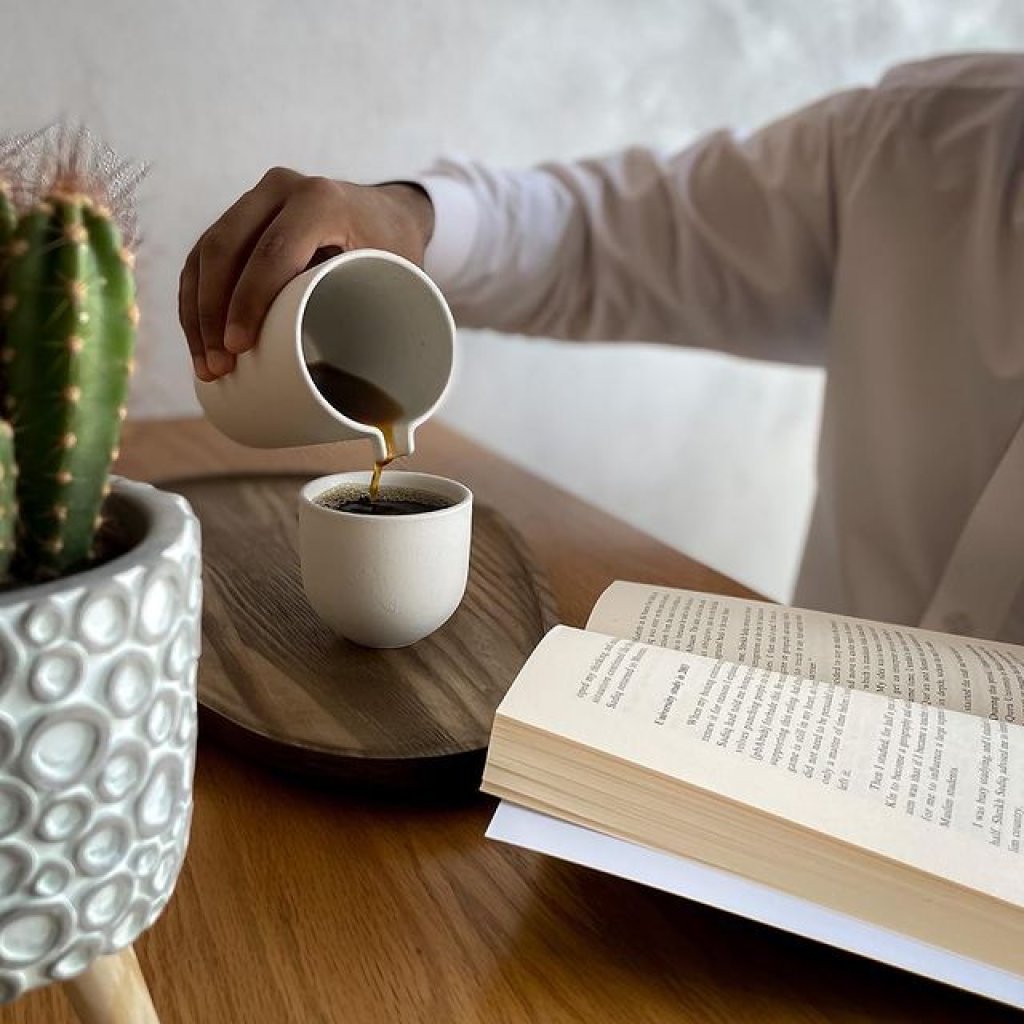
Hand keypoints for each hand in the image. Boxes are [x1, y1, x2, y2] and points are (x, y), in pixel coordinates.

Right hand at [179, 168, 434, 378]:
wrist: (387, 213)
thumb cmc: (395, 253)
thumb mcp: (401, 276)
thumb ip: (386, 320)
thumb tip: (380, 406)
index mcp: (320, 201)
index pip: (271, 252)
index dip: (247, 303)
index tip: (238, 349)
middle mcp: (280, 190)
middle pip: (225, 250)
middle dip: (212, 314)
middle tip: (218, 367)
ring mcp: (254, 200)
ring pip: (206, 254)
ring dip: (197, 313)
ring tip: (207, 365)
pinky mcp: (237, 217)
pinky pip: (203, 257)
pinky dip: (196, 300)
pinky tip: (199, 340)